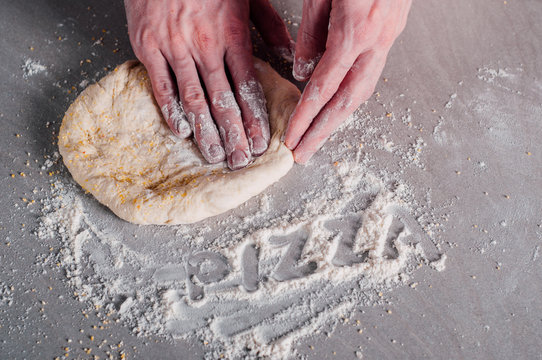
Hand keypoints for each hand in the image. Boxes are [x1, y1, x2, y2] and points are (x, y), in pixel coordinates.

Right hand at [125, 0, 291, 169]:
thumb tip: (290, 56)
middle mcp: (204, 46)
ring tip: (216, 156)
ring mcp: (174, 48)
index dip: (255, 118)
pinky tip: (182, 132)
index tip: (262, 143)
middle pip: (223, 100)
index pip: (247, 86)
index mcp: (231, 34)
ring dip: (207, 131)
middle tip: (241, 161)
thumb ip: (269, 26)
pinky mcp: (147, 47)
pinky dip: (171, 110)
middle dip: (234, 134)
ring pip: (194, 99)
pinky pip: (161, 85)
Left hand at [284, 0, 411, 163]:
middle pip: (349, 100)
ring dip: (339, 120)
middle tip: (303, 155)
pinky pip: (370, 74)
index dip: (307, 115)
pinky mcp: (392, 33)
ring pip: (364, 91)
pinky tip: (336, 107)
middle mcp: (377, 40)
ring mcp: (389, 38)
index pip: (325, 85)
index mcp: (356, 28)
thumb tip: (302, 71)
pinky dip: (351, 97)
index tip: (291, 137)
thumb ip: (311, 32)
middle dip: (324, 131)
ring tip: (317, 139)